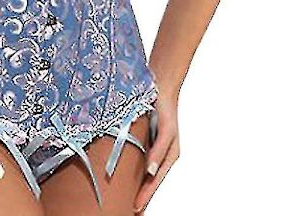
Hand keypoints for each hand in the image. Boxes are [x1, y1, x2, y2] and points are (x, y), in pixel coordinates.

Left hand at [133, 93, 179, 212]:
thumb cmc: (166, 108)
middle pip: (149, 180)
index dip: (145, 196)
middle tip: (126, 209)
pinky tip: (119, 173)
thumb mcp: (166, 131)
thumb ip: (159, 151)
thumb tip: (151, 172)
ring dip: (133, 184)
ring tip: (121, 197)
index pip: (155, 181)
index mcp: (169, 156)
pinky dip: (129, 168)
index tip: (134, 208)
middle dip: (140, 195)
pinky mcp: (141, 138)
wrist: (159, 85)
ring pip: (141, 171)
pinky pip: (135, 157)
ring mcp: (150, 147)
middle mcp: (159, 154)